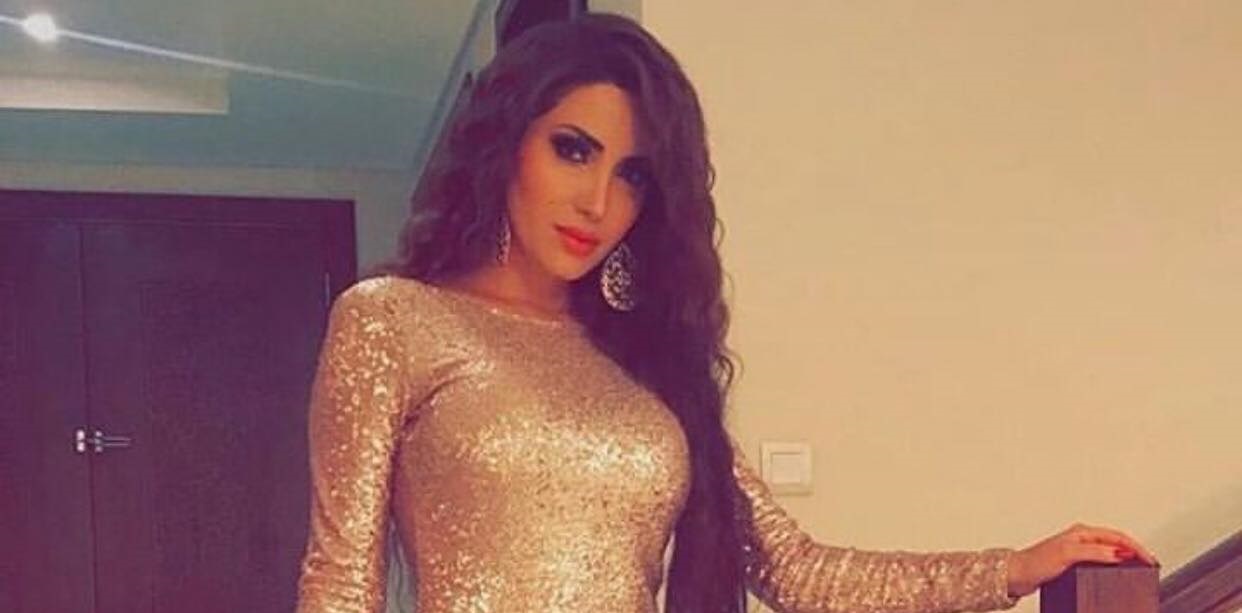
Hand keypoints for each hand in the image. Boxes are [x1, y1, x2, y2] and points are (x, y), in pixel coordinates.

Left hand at [1006, 522, 1158, 598]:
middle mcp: (1080, 537)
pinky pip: (1101, 558)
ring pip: (1109, 549)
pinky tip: (1115, 570)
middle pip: (1116, 540)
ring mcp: (1077, 548)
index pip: (1117, 536)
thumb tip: (1118, 552)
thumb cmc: (1035, 561)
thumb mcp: (1068, 554)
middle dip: (1135, 549)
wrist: (1017, 574)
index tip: (1150, 559)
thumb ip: (1094, 552)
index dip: (1136, 547)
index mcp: (1081, 532)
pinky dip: (1112, 563)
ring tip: (1138, 565)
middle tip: (1150, 562)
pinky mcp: (1073, 560)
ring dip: (1125, 555)